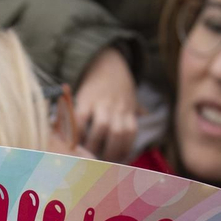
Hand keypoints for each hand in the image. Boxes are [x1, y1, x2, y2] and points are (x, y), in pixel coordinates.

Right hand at [76, 47, 141, 162]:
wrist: (104, 60)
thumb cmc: (117, 82)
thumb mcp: (130, 93)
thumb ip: (137, 107)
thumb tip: (146, 114)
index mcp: (128, 110)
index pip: (130, 135)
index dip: (123, 151)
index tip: (115, 160)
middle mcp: (117, 108)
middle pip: (118, 134)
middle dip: (109, 151)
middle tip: (100, 161)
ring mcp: (101, 103)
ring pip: (102, 127)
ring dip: (93, 143)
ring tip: (87, 152)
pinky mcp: (85, 98)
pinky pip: (81, 118)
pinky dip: (77, 131)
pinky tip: (75, 138)